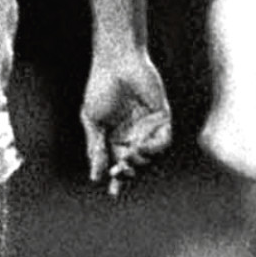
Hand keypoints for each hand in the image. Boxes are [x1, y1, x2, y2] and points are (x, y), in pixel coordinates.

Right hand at [80, 49, 173, 196]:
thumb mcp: (92, 121)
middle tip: (120, 172)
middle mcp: (132, 133)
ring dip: (139, 160)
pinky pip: (163, 141)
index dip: (116, 179)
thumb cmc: (101, 87)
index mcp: (113, 135)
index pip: (116, 162)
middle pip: (133, 163)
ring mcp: (148, 126)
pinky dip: (153, 148)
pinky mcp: (162, 117)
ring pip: (149, 156)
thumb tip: (96, 176)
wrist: (117, 63)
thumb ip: (95, 148)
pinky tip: (141, 146)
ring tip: (128, 157)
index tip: (113, 193)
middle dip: (127, 172)